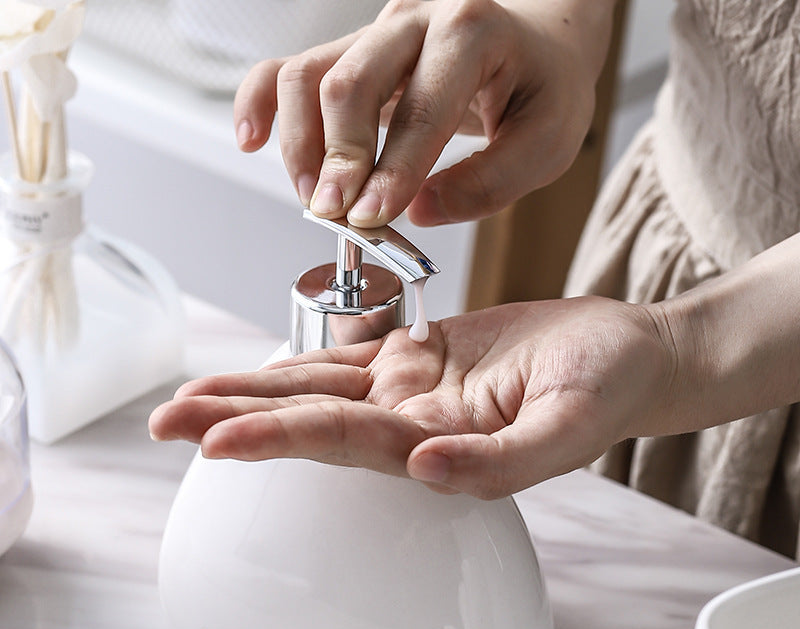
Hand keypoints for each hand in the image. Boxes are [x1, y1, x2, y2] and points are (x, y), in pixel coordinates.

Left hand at [149, 297, 674, 498]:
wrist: (625, 356)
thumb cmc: (609, 389)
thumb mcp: (570, 426)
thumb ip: (500, 462)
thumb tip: (424, 472)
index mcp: (438, 445)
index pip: (342, 441)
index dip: (277, 439)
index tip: (213, 441)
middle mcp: (411, 425)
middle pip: (308, 422)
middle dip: (237, 422)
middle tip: (166, 422)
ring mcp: (411, 391)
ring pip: (315, 391)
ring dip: (252, 394)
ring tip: (189, 399)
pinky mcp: (419, 358)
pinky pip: (347, 358)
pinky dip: (298, 362)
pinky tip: (257, 371)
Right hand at [233, 0, 614, 226]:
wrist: (534, 40)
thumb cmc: (542, 88)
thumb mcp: (548, 141)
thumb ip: (492, 181)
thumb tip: (421, 210)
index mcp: (472, 33)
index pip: (423, 107)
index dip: (394, 169)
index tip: (374, 218)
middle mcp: (415, 22)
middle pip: (351, 81)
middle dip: (338, 159)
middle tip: (337, 215)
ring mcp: (376, 35)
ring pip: (310, 73)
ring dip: (300, 143)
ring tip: (313, 198)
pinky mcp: (352, 54)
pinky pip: (290, 67)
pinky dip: (261, 101)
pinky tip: (251, 139)